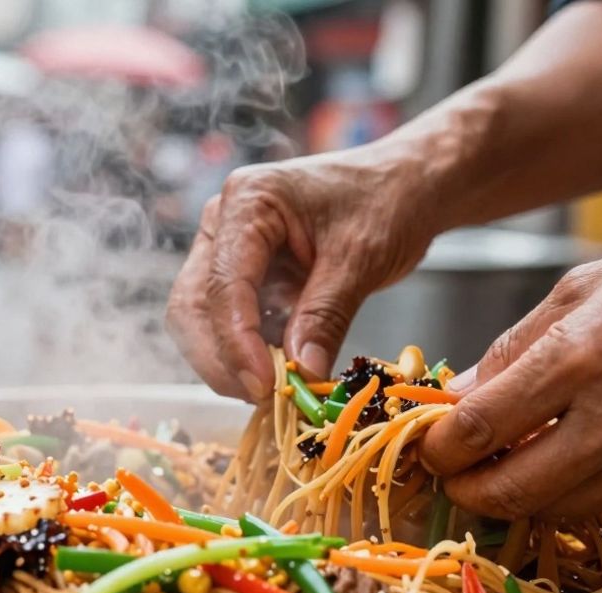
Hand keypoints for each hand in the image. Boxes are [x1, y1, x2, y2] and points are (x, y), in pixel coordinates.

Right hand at [166, 145, 437, 399]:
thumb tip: (300, 372)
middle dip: (220, 359)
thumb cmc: (388, 201)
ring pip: (203, 321)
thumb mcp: (361, 259)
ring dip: (230, 362)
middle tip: (262, 397)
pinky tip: (280, 375)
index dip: (236, 342)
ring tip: (275, 391)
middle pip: (194, 305)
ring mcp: (229, 250)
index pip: (224, 284)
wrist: (408, 185)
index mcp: (248, 201)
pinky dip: (249, 355)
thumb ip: (325, 315)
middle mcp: (224, 223)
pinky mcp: (246, 277)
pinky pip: (232, 324)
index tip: (263, 386)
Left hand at [421, 226, 601, 519]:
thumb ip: (514, 346)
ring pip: (551, 508)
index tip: (426, 447)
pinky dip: (562, 492)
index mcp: (579, 354)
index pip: (480, 427)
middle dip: (464, 490)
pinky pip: (598, 501)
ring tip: (496, 469)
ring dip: (511, 497)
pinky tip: (552, 464)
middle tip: (449, 475)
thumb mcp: (584, 286)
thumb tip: (460, 395)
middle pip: (508, 489)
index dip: (438, 449)